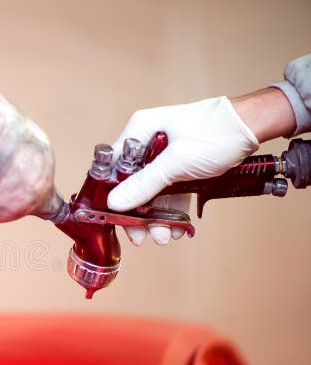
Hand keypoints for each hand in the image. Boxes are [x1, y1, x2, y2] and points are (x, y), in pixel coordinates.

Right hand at [107, 96, 258, 244]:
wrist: (254, 127)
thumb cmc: (217, 133)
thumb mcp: (176, 162)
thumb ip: (144, 184)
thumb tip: (115, 202)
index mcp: (140, 131)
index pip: (113, 166)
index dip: (110, 193)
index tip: (114, 217)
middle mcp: (148, 141)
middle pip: (132, 183)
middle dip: (138, 213)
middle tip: (141, 236)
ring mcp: (165, 154)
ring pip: (152, 191)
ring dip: (157, 216)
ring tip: (164, 236)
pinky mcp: (180, 165)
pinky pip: (170, 190)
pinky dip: (172, 209)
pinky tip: (177, 226)